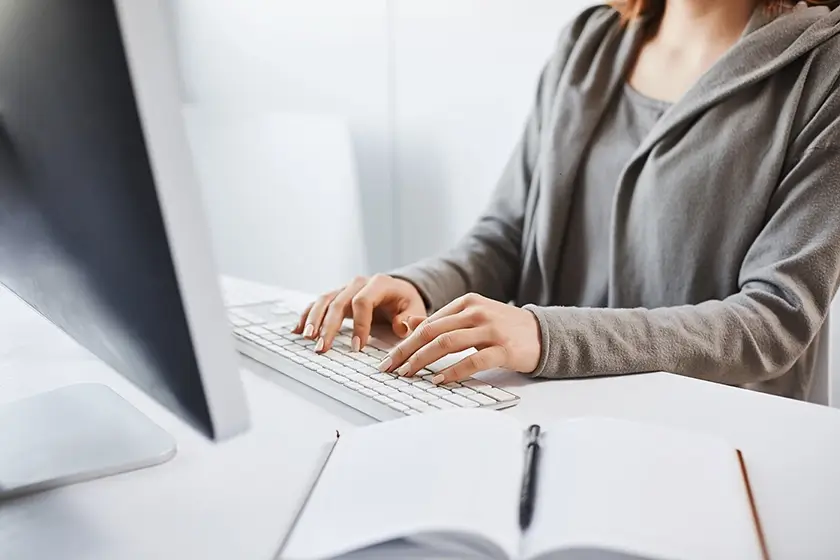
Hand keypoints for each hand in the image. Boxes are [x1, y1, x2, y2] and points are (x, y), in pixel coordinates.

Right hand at [294, 275, 426, 352]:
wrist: (399, 292)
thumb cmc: (406, 303)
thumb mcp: (415, 309)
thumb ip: (411, 319)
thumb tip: (402, 326)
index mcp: (379, 284)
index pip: (363, 301)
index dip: (359, 325)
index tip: (357, 347)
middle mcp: (359, 283)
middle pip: (338, 301)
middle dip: (329, 326)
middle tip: (322, 348)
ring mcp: (345, 288)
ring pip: (324, 300)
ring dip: (313, 319)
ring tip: (306, 338)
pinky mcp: (337, 297)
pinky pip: (319, 304)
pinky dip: (307, 316)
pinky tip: (297, 330)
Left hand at [377, 293, 541, 383]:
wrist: (544, 333)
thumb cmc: (505, 327)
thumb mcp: (474, 316)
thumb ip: (445, 320)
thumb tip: (412, 324)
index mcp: (467, 303)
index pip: (428, 323)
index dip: (405, 341)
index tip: (390, 358)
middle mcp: (476, 312)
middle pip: (432, 332)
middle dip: (407, 351)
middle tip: (390, 367)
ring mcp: (490, 330)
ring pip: (447, 343)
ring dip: (423, 359)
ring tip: (408, 373)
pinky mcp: (503, 349)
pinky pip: (472, 360)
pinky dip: (453, 371)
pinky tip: (439, 380)